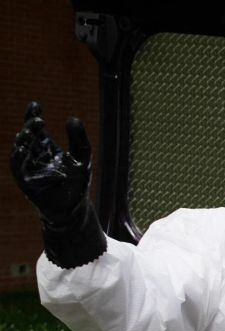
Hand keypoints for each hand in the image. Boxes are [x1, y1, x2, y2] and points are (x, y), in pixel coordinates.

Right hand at [12, 102, 92, 225]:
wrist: (75, 206)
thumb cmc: (77, 182)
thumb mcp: (82, 157)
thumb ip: (79, 139)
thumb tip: (72, 118)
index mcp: (44, 147)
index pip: (34, 128)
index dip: (32, 115)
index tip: (36, 105)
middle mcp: (33, 156)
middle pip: (26, 138)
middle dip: (30, 128)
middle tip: (39, 120)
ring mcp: (28, 170)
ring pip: (19, 152)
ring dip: (23, 142)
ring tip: (30, 133)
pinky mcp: (26, 184)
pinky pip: (21, 172)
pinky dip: (21, 161)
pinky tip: (25, 151)